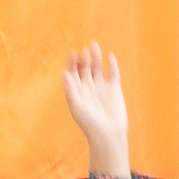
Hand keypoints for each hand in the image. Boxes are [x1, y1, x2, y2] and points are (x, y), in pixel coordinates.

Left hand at [60, 43, 130, 175]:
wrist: (108, 133)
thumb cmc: (89, 123)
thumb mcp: (76, 106)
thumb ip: (71, 89)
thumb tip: (64, 73)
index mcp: (77, 91)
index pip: (73, 73)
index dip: (72, 63)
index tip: (73, 53)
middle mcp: (88, 88)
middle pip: (84, 69)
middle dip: (84, 59)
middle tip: (84, 49)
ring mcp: (101, 88)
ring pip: (98, 68)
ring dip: (96, 57)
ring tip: (94, 45)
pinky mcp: (114, 89)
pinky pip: (113, 74)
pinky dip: (111, 65)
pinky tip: (110, 55)